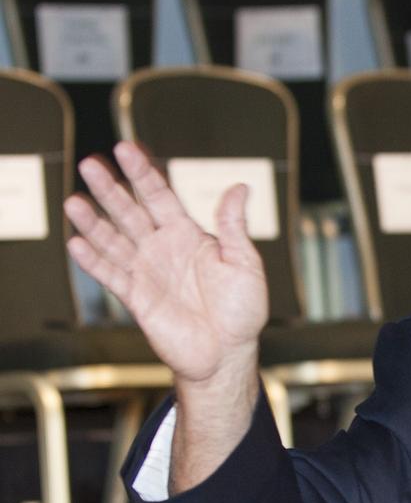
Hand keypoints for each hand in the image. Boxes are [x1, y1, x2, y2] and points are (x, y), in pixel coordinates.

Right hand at [64, 141, 268, 387]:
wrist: (228, 352)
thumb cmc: (242, 310)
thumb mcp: (245, 263)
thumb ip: (235, 226)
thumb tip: (240, 187)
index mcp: (188, 235)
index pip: (160, 196)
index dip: (143, 173)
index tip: (126, 149)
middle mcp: (162, 248)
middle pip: (130, 212)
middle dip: (110, 190)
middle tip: (90, 165)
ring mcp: (146, 271)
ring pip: (113, 240)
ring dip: (93, 223)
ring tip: (74, 202)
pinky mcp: (136, 297)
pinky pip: (110, 275)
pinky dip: (93, 261)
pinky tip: (76, 243)